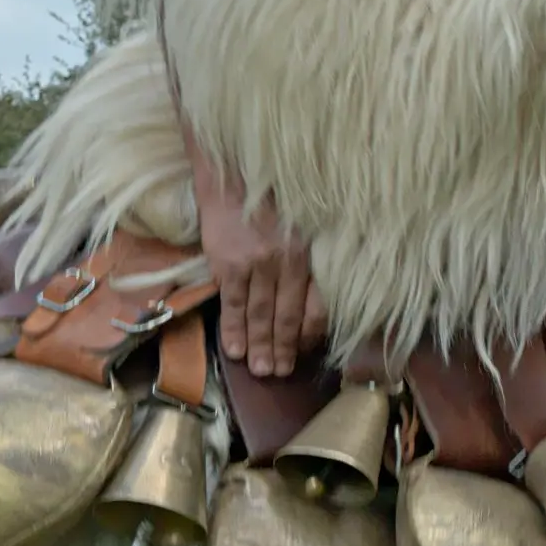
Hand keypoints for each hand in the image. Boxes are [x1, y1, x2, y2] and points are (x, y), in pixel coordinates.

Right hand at [197, 160, 326, 377]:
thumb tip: (310, 295)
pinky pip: (233, 304)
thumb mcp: (302, 225)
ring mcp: (257, 265)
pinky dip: (234, 330)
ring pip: (261, 316)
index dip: (310, 334)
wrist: (233, 171)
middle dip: (284, 349)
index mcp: (309, 254)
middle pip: (288, 317)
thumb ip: (306, 259)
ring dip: (260, 347)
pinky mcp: (229, 264)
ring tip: (261, 371)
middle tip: (280, 374)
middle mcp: (288, 263)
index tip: (304, 351)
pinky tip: (235, 350)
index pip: (316, 305)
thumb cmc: (270, 196)